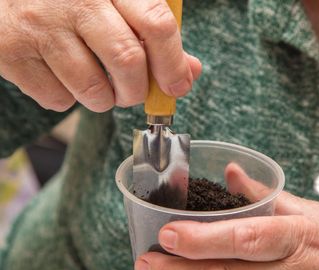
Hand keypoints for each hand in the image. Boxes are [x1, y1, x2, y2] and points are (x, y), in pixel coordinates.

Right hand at [0, 0, 201, 111]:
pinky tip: (60, 74)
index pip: (157, 24)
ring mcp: (41, 26)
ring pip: (94, 90)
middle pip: (128, 62)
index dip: (173, 64)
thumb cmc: (70, 3)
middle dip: (137, 91)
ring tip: (94, 81)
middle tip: (130, 91)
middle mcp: (75, 1)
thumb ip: (153, 34)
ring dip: (103, 99)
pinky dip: (67, 98)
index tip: (177, 86)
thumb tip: (189, 72)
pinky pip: (58, 99)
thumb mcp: (116, 3)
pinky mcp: (12, 52)